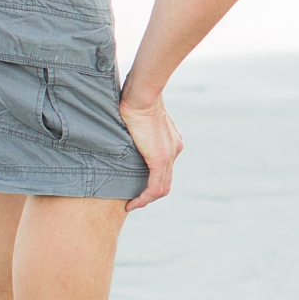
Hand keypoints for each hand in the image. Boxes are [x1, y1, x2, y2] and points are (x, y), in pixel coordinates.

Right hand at [118, 93, 183, 210]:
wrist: (142, 95)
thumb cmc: (136, 100)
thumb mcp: (139, 117)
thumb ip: (138, 128)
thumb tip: (124, 126)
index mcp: (172, 141)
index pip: (165, 167)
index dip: (152, 179)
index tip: (138, 185)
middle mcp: (175, 149)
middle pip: (165, 180)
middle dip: (150, 193)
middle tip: (133, 200)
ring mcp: (170, 155)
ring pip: (162, 187)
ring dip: (147, 199)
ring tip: (132, 204)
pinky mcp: (160, 159)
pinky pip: (155, 187)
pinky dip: (144, 198)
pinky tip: (132, 203)